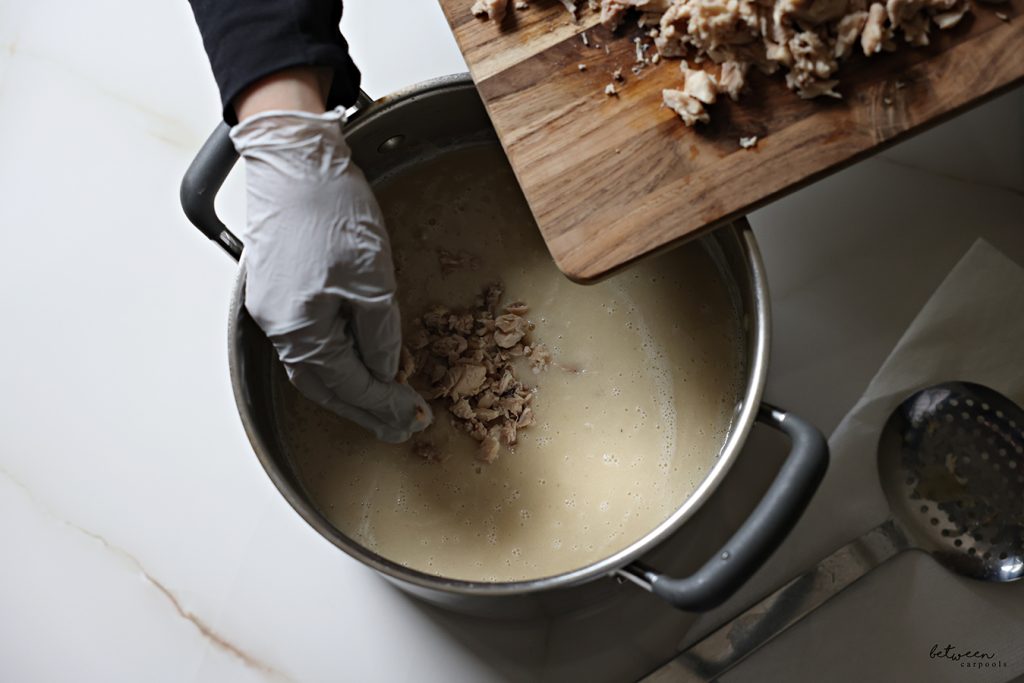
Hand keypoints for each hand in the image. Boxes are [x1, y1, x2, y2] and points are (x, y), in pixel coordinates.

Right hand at [229, 106, 431, 442]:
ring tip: (379, 405)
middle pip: (324, 387)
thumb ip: (380, 336)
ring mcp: (271, 309)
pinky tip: (352, 364)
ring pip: (312, 367)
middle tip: (397, 428)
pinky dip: (332, 361)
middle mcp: (277, 328)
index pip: (349, 384)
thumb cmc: (331, 211)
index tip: (413, 417)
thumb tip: (387, 372)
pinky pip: (305, 342)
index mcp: (299, 330)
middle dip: (364, 409)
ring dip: (348, 389)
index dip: (384, 404)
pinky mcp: (275, 290)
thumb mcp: (373, 280)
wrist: (294, 159)